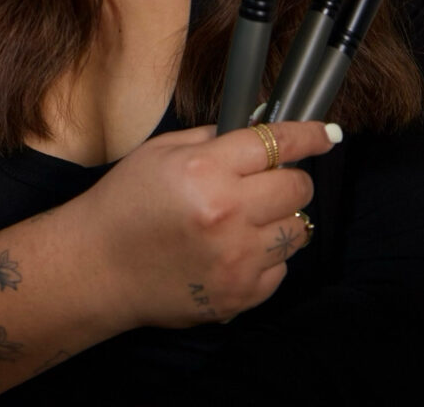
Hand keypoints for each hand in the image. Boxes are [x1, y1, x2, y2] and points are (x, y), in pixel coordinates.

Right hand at [78, 120, 336, 329]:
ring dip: (280, 219)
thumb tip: (260, 127)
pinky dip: (266, 256)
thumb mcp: (161, 152)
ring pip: (298, 231)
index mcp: (205, 170)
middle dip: (288, 180)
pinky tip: (234, 250)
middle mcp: (227, 214)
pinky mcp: (239, 296)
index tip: (325, 134)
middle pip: (297, 189)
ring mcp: (236, 260)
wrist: (98, 267)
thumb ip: (214, 138)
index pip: (276, 144)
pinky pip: (281, 269)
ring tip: (248, 219)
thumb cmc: (125, 203)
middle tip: (265, 182)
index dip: (308, 135)